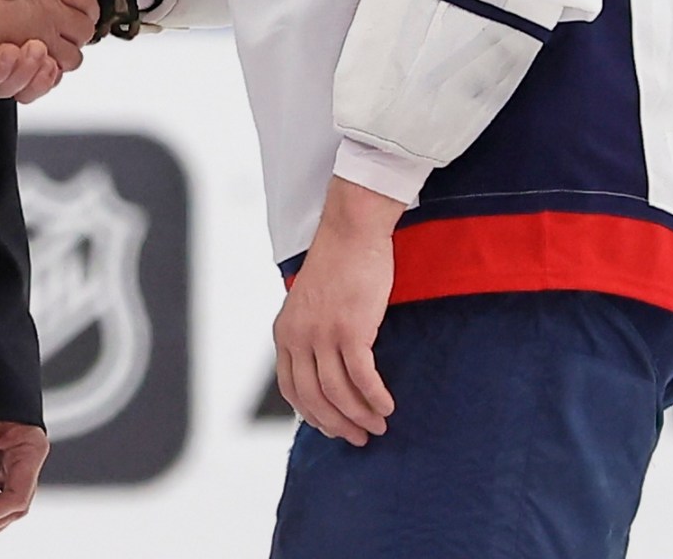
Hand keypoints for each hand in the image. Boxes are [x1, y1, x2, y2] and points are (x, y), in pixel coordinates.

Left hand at [273, 176, 402, 446]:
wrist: (351, 233)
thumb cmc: (338, 266)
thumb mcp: (311, 305)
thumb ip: (312, 334)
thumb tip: (326, 369)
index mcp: (284, 333)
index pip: (291, 389)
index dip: (312, 415)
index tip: (331, 428)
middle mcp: (298, 337)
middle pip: (314, 398)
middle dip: (337, 424)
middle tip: (360, 438)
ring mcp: (322, 334)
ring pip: (338, 393)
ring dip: (360, 416)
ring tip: (379, 426)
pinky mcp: (350, 330)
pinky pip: (362, 377)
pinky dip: (375, 397)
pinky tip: (388, 406)